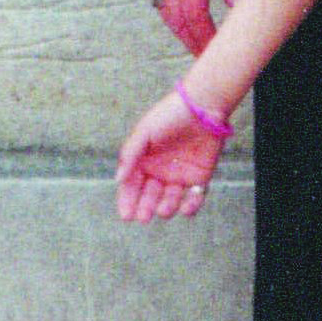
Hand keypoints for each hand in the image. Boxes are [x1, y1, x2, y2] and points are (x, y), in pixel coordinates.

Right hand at [116, 89, 223, 222]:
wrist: (203, 105)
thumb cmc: (170, 114)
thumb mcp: (144, 131)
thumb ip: (130, 154)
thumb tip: (118, 179)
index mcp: (144, 162)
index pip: (131, 186)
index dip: (127, 201)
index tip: (126, 216)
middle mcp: (160, 172)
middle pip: (149, 197)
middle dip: (145, 208)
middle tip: (144, 216)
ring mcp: (179, 176)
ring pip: (170, 200)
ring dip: (166, 208)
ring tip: (163, 209)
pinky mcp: (199, 177)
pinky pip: (194, 198)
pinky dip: (190, 206)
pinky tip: (185, 209)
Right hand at [151, 0, 245, 53]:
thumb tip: (235, 4)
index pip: (193, 12)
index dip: (204, 36)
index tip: (216, 52)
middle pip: (175, 17)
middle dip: (191, 40)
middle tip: (208, 59)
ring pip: (166, 8)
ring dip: (182, 29)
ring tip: (199, 44)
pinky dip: (175, 12)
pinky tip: (188, 18)